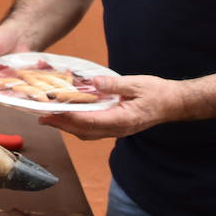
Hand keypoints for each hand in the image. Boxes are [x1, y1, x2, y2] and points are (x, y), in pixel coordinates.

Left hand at [38, 73, 182, 138]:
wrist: (174, 103)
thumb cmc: (157, 93)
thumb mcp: (136, 84)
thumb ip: (114, 84)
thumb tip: (94, 82)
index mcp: (123, 119)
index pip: (90, 121)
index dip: (69, 117)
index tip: (52, 111)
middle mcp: (118, 129)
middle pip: (84, 130)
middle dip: (62, 124)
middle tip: (41, 117)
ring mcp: (117, 130)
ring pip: (87, 133)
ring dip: (67, 127)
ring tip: (49, 118)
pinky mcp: (116, 127)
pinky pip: (93, 130)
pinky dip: (77, 126)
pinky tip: (68, 117)